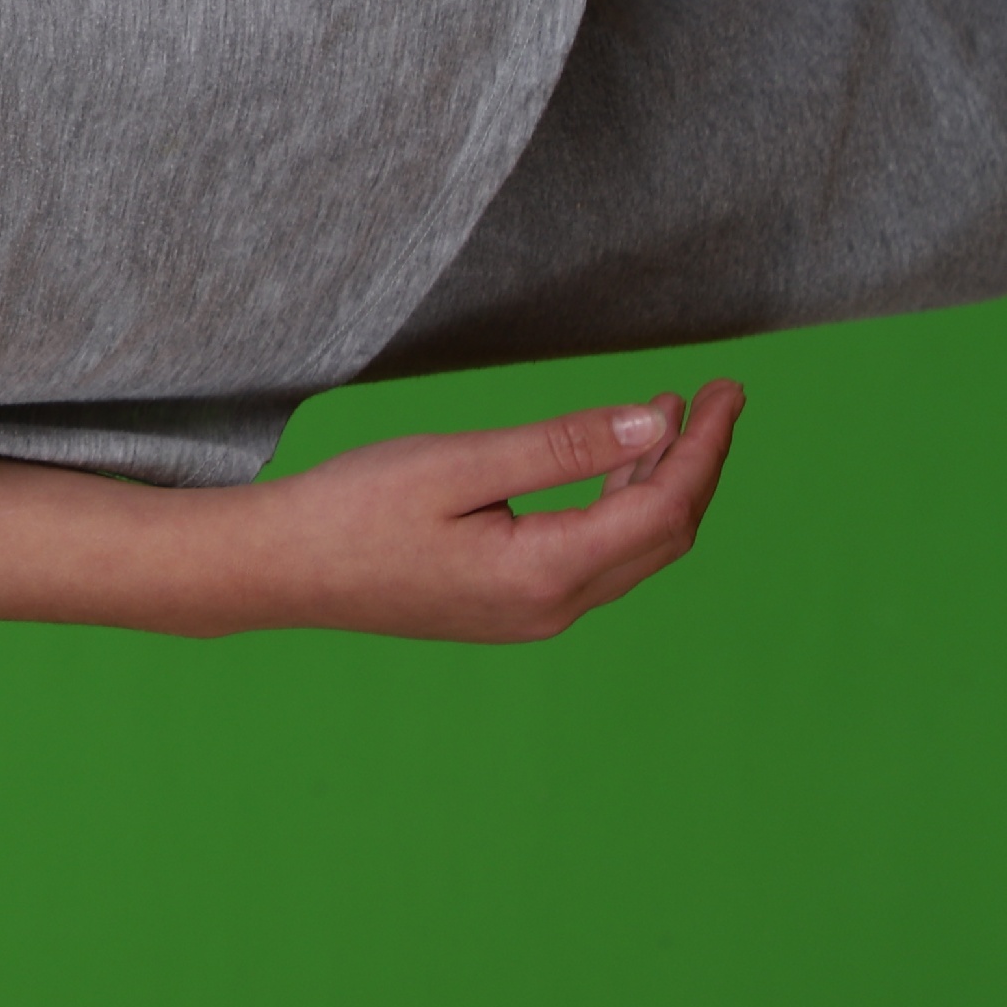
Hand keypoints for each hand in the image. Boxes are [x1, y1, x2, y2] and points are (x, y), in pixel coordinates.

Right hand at [0, 380, 745, 639]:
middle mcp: (552, 609)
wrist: (280, 569)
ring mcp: (532, 616)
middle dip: (698, 465)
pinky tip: (613, 465)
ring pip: (633, 551)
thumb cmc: (352, 508)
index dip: (704, 447)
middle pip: (663, 536)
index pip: (662, 508)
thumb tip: (657, 425)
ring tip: (674, 419)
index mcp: (545, 574)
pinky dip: (619, 507)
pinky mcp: (509, 608)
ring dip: (661, 486)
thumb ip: (560, 447)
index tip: (726, 390)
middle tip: (716, 397)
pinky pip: (595, 558)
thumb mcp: (457, 463)